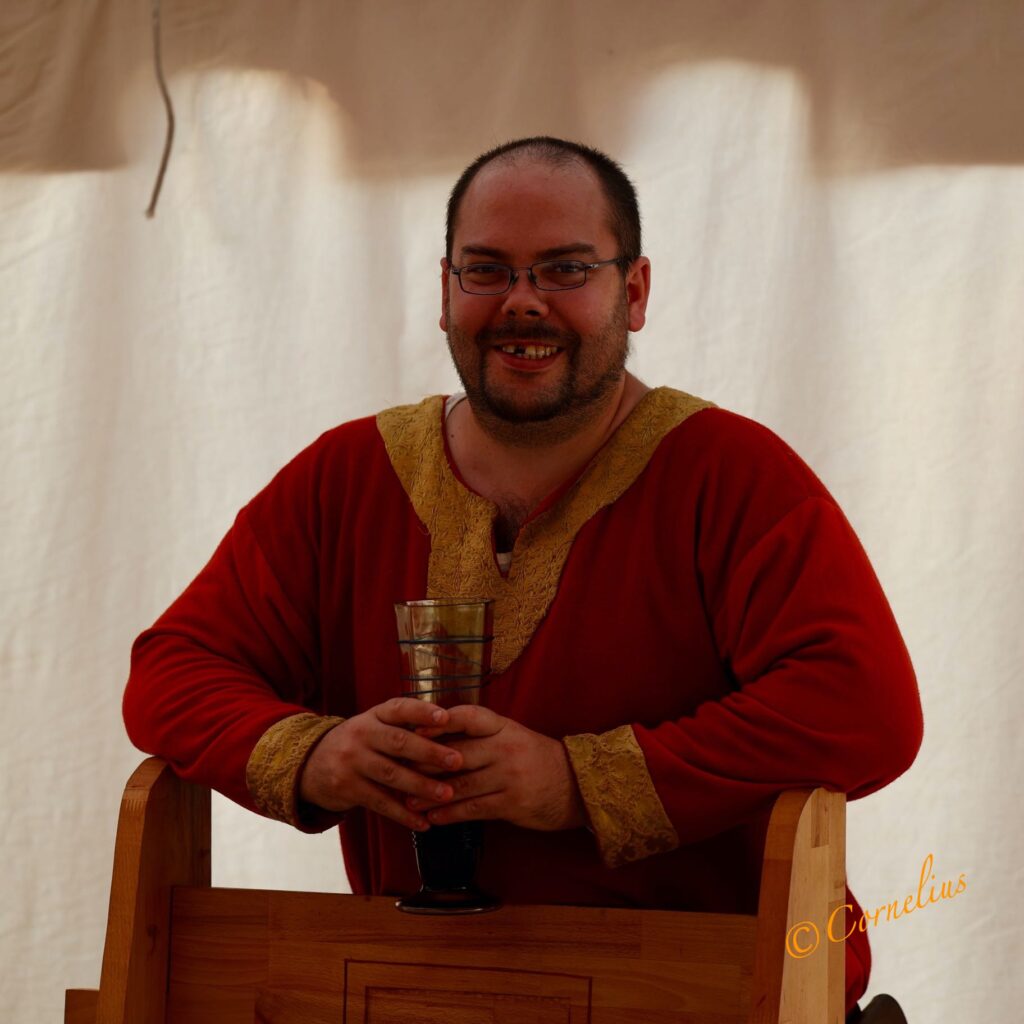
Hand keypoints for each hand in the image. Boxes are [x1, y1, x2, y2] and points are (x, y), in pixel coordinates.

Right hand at [298, 698, 463, 830]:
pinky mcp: (346, 788)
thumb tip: (451, 733)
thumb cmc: (361, 743)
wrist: (310, 763)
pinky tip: (423, 823)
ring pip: (391, 774)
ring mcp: (352, 761)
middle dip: (430, 752)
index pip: (399, 708)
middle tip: (457, 761)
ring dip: (421, 786)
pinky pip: (379, 802)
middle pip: (398, 742)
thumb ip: (404, 728)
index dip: (422, 712)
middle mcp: (362, 734)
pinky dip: (403, 814)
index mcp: (374, 715)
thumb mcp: (375, 725)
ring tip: (447, 794)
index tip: (446, 717)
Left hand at [405, 705, 586, 831]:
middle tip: (398, 771)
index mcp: (504, 727)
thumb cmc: (536, 759)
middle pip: (457, 753)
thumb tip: (438, 738)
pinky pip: (474, 808)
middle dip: (425, 764)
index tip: (414, 728)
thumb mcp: (513, 737)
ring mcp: (510, 776)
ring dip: (430, 795)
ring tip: (407, 801)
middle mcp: (506, 748)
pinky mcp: (512, 803)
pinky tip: (433, 818)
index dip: (441, 722)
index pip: (469, 717)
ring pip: (461, 784)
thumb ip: (481, 737)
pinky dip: (450, 814)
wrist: (576, 785)